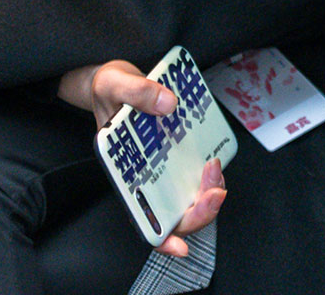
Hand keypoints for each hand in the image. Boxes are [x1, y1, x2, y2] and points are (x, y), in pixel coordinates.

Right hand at [59, 61, 225, 258]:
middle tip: (215, 189)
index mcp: (124, 172)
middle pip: (176, 213)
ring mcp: (166, 167)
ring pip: (191, 196)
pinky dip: (210, 173)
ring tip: (214, 165)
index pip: (142, 219)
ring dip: (209, 190)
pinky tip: (214, 157)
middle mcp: (147, 177)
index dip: (162, 239)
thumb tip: (168, 103)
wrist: (117, 78)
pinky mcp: (181, 152)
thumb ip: (137, 92)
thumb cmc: (109, 89)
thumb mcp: (114, 83)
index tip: (180, 247)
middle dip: (200, 210)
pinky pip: (198, 173)